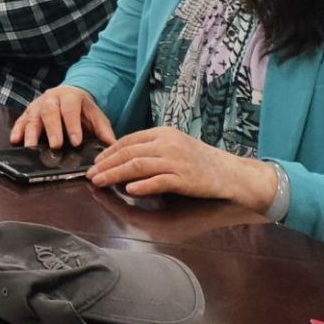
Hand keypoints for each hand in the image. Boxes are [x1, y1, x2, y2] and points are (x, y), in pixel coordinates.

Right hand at [9, 85, 115, 151]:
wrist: (67, 94)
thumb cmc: (82, 108)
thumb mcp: (96, 115)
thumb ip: (104, 131)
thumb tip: (113, 147)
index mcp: (70, 96)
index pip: (70, 109)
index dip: (73, 125)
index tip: (76, 142)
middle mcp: (51, 98)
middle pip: (49, 111)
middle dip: (52, 129)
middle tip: (56, 146)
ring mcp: (37, 105)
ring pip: (32, 117)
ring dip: (31, 133)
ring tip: (31, 147)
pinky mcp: (27, 113)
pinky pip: (20, 121)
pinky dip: (17, 131)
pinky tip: (16, 141)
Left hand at [88, 127, 279, 209]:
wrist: (233, 173)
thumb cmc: (202, 161)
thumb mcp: (176, 145)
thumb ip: (153, 148)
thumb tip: (124, 156)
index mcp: (163, 133)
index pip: (128, 140)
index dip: (109, 151)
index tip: (96, 161)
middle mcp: (168, 144)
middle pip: (128, 153)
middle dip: (106, 164)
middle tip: (90, 174)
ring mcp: (176, 161)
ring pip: (137, 166)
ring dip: (114, 175)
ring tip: (100, 182)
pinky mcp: (186, 178)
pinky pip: (158, 181)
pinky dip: (142, 186)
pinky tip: (129, 190)